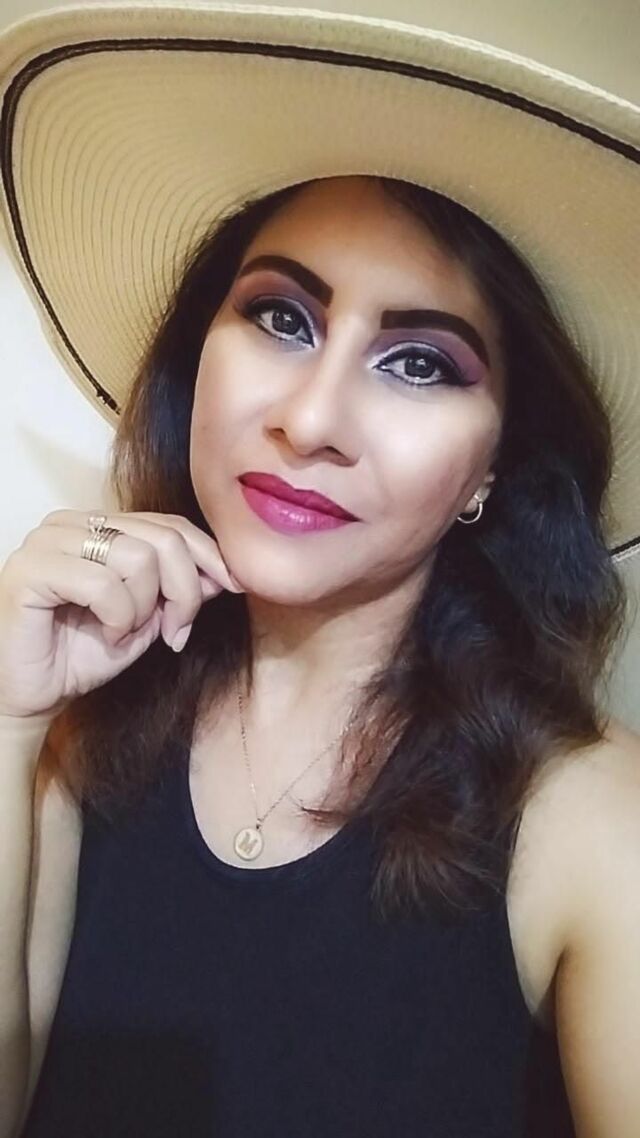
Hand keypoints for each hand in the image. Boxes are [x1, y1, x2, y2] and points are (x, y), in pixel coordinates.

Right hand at [0, 509, 243, 719]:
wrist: (30, 697)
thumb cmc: (81, 655)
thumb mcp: (147, 619)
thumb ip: (180, 590)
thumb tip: (225, 571)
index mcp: (99, 525)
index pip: (170, 523)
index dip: (208, 556)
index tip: (230, 589)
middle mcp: (72, 523)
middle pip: (162, 538)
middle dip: (183, 591)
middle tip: (173, 630)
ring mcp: (47, 542)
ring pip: (138, 557)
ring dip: (145, 608)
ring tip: (126, 632)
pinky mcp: (30, 570)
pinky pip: (103, 583)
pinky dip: (118, 617)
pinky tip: (106, 634)